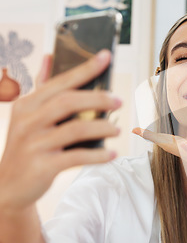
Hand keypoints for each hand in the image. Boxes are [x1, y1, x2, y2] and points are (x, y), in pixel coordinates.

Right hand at [0, 50, 120, 213]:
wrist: (7, 186)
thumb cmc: (26, 144)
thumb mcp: (28, 114)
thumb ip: (41, 86)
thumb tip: (49, 57)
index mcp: (28, 104)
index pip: (61, 82)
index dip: (85, 69)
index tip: (106, 56)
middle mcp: (28, 121)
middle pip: (68, 102)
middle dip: (97, 99)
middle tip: (119, 101)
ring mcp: (34, 144)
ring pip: (74, 129)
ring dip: (101, 127)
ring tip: (117, 129)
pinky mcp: (42, 167)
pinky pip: (75, 158)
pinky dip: (97, 156)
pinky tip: (112, 153)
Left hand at [132, 128, 186, 181]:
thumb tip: (181, 145)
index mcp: (186, 151)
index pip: (164, 142)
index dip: (151, 136)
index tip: (137, 131)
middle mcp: (185, 151)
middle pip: (163, 142)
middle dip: (150, 136)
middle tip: (136, 130)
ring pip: (169, 143)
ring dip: (157, 137)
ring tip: (146, 132)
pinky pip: (177, 144)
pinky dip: (168, 139)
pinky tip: (167, 139)